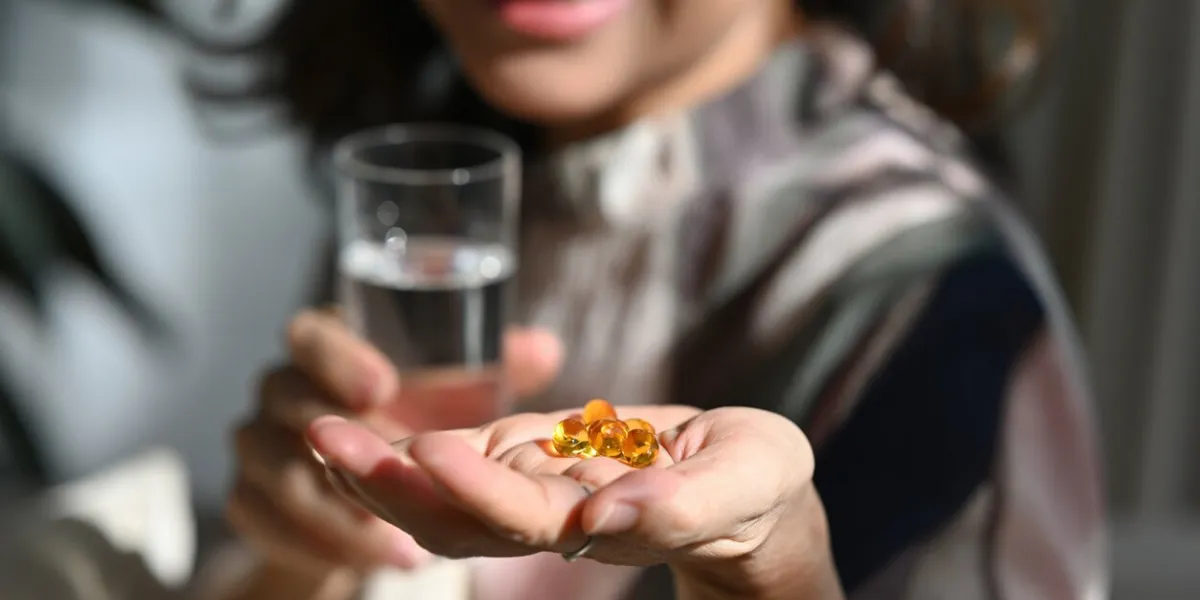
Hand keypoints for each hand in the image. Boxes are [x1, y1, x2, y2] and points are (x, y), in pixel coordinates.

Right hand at [226, 307, 562, 578]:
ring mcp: (257, 446)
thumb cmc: (411, 406)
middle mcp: (280, 389)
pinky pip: (262, 525)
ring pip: (274, 476)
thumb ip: (495, 363)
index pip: (309, 335)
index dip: (337, 358)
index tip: (382, 386)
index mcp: (322, 342)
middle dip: (338, 439)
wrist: (360, 469)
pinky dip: (314, 546)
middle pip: (284, 404)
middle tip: (399, 467)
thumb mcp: (451, 382)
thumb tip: (545, 350)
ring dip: (336, 512)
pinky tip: (372, 559)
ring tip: (399, 546)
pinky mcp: (251, 501)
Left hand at [308, 406, 843, 598]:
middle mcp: (553, 518)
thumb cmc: (755, 485)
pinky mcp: (526, 462)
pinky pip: (454, 468)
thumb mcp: (745, 482)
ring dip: (376, 469)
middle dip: (390, 483)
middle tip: (324, 436)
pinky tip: (354, 428)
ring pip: (441, 499)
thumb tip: (607, 514)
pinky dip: (400, 453)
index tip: (428, 453)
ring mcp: (533, 492)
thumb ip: (684, 504)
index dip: (477, 492)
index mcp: (604, 524)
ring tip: (316, 429)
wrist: (744, 488)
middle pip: (459, 518)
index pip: (528, 519)